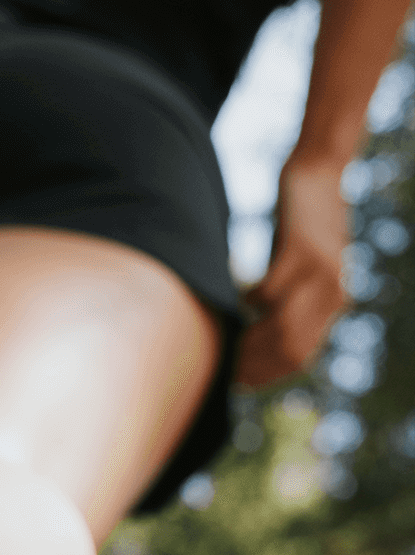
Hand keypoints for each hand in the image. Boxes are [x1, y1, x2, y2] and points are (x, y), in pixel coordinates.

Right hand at [235, 152, 348, 387]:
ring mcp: (320, 274)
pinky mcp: (301, 252)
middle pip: (288, 348)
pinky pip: (267, 292)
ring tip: (223, 337)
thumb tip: (254, 341)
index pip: (297, 358)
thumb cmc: (300, 226)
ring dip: (246, 337)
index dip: (263, 374)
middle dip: (251, 362)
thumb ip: (289, 304)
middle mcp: (332, 294)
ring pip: (279, 327)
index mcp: (333, 304)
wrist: (320, 174)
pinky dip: (247, 298)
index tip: (235, 379)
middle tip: (221, 364)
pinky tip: (238, 292)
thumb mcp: (302, 271)